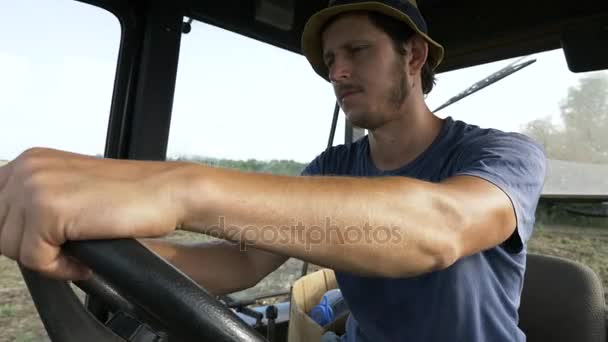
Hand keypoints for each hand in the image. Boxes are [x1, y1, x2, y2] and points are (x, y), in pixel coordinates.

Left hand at [0, 148, 183, 279]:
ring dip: (47, 259)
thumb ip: (38, 202)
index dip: (18, 234)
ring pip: (10, 247)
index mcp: (31, 160)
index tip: (45, 243)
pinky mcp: (49, 210)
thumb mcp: (72, 190)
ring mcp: (36, 187)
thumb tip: (11, 232)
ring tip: (79, 252)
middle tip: (67, 250)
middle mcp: (28, 167)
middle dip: (31, 248)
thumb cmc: (131, 196)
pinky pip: (34, 260)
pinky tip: (85, 259)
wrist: (167, 192)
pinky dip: (60, 269)